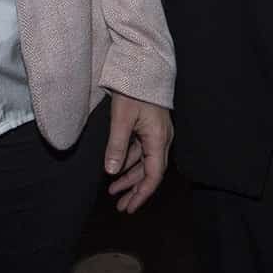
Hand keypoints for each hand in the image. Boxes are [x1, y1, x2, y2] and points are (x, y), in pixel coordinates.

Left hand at [103, 93, 171, 213]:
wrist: (143, 64)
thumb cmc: (133, 88)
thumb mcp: (121, 118)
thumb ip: (117, 146)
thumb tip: (111, 171)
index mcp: (158, 138)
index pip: (153, 175)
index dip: (142, 193)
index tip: (130, 207)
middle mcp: (161, 138)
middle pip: (150, 172)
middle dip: (135, 190)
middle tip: (121, 206)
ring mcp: (156, 132)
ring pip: (145, 162)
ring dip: (131, 177)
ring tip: (114, 191)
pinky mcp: (150, 126)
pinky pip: (141, 150)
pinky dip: (130, 162)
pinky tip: (117, 168)